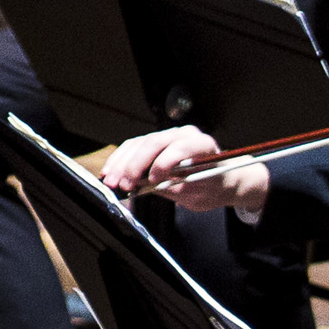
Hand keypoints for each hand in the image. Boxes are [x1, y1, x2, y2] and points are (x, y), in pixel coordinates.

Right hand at [105, 124, 265, 215]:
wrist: (217, 181)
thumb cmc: (212, 187)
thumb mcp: (201, 194)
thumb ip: (177, 187)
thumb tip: (150, 185)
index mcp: (202, 144)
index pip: (181, 147)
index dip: (165, 162)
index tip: (153, 180)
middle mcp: (183, 135)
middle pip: (154, 143)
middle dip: (135, 164)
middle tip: (124, 184)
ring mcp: (167, 136)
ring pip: (139, 144)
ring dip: (122, 163)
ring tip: (111, 181)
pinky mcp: (154, 142)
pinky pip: (133, 147)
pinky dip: (120, 160)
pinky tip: (110, 172)